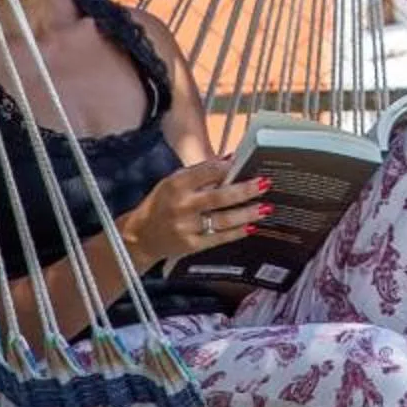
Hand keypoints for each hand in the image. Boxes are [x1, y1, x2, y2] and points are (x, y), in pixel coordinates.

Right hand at [123, 158, 268, 267]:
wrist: (140, 236)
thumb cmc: (161, 203)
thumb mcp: (172, 182)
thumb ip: (199, 173)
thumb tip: (230, 160)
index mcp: (176, 184)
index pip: (206, 172)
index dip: (227, 167)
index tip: (245, 162)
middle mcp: (182, 205)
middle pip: (219, 197)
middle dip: (244, 190)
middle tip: (265, 184)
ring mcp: (187, 227)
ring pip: (222, 220)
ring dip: (247, 213)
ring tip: (266, 207)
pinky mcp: (191, 246)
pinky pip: (219, 238)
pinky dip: (237, 232)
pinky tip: (252, 226)